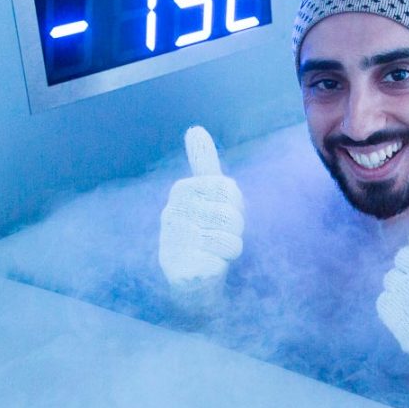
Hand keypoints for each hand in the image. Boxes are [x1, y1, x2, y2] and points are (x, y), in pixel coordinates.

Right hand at [158, 127, 243, 304]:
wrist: (191, 279)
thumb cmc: (204, 231)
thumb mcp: (206, 195)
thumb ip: (203, 163)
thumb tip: (195, 128)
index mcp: (182, 190)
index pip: (229, 189)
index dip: (235, 205)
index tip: (221, 212)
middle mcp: (173, 213)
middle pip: (232, 214)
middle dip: (235, 228)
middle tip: (219, 235)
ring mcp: (176, 241)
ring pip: (231, 239)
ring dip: (231, 247)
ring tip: (214, 251)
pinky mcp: (183, 267)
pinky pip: (223, 259)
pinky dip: (222, 264)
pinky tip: (207, 266)